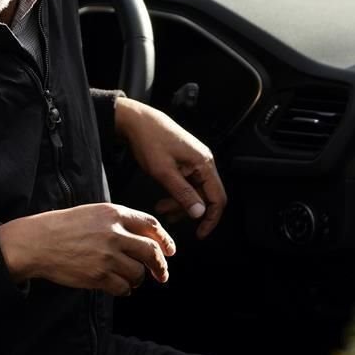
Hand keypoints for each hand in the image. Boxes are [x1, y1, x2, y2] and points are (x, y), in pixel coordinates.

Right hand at [0, 203, 175, 296]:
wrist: (38, 242)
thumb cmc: (63, 226)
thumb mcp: (93, 212)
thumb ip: (119, 221)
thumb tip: (146, 238)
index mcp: (113, 214)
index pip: (151, 226)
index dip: (165, 240)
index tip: (170, 251)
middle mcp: (113, 233)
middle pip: (151, 252)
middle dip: (161, 266)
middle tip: (162, 274)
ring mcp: (106, 256)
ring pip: (138, 273)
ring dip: (138, 279)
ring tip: (129, 279)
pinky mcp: (98, 276)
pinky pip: (123, 287)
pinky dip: (125, 289)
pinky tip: (118, 286)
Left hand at [114, 97, 225, 238]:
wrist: (137, 121)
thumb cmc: (149, 140)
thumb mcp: (163, 171)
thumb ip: (183, 193)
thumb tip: (199, 213)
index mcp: (204, 163)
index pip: (218, 198)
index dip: (211, 219)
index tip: (200, 233)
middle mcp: (203, 162)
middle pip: (205, 196)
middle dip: (187, 210)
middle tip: (167, 215)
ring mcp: (194, 161)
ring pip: (194, 191)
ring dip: (179, 203)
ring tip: (160, 207)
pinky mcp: (185, 161)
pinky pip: (187, 183)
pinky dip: (176, 193)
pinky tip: (163, 198)